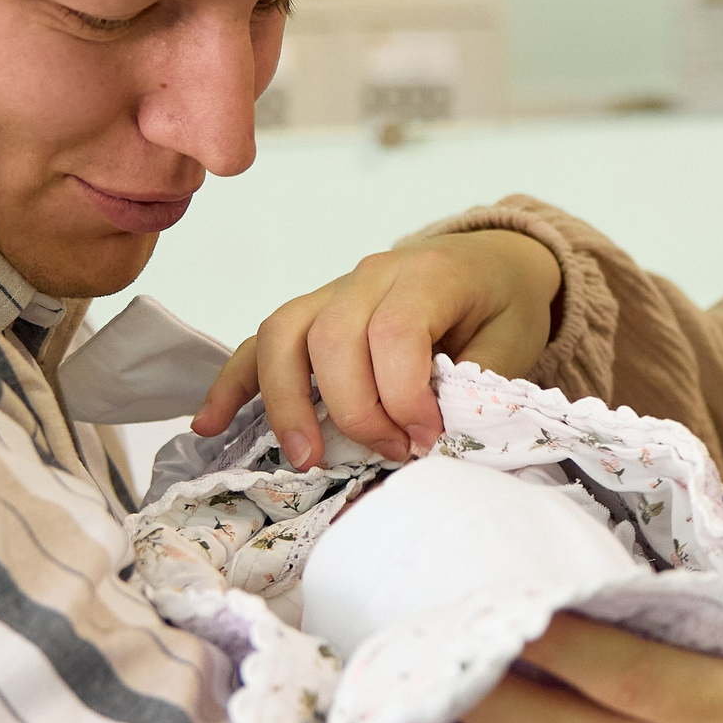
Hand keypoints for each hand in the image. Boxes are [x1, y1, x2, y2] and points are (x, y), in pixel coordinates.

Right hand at [194, 230, 562, 466]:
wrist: (492, 264)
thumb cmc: (502, 307)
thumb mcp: (511, 343)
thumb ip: (475, 387)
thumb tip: (432, 441)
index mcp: (430, 275)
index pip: (396, 332)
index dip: (403, 395)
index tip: (425, 439)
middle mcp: (373, 275)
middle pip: (333, 337)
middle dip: (353, 410)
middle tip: (388, 454)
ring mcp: (333, 289)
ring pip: (284, 334)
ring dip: (286, 402)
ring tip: (305, 458)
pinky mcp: (310, 312)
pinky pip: (260, 342)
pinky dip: (233, 383)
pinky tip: (210, 425)